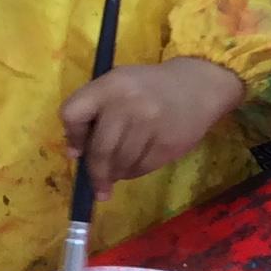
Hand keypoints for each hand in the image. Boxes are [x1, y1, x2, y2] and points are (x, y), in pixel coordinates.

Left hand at [61, 59, 246, 202]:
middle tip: (97, 185)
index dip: (73, 135)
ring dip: (116, 173)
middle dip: (95, 172)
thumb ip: (92, 111)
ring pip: (120, 163)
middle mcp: (129, 104)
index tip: (78, 149)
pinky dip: (133, 172)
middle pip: (99, 150)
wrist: (198, 87)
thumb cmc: (148, 87)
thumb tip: (74, 153)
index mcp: (110, 85)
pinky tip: (136, 165)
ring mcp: (151, 125)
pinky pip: (141, 168)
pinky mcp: (168, 144)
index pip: (72, 114)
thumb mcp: (117, 85)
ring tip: (118, 172)